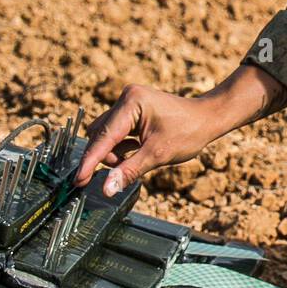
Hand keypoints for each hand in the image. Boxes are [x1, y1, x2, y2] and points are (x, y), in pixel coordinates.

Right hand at [74, 84, 217, 195]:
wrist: (208, 118)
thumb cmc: (188, 132)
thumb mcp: (157, 155)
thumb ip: (128, 171)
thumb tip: (106, 188)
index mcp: (131, 103)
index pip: (104, 137)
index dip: (90, 161)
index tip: (78, 180)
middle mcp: (126, 99)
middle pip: (101, 135)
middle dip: (107, 156)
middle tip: (119, 172)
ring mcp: (129, 103)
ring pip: (107, 134)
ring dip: (114, 152)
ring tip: (134, 159)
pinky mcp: (133, 110)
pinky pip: (116, 131)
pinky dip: (121, 146)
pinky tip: (135, 153)